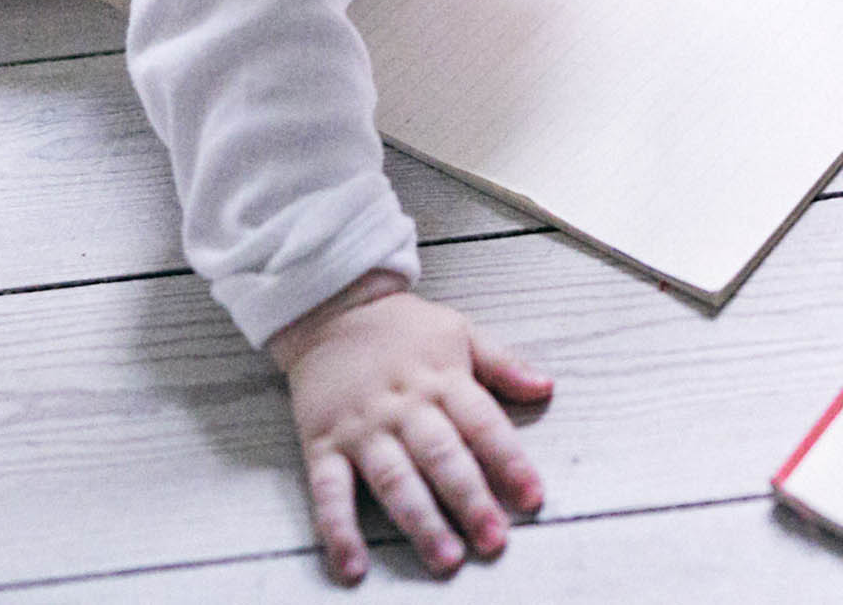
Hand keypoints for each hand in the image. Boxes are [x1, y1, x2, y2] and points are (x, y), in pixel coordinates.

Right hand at [268, 272, 553, 584]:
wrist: (326, 306)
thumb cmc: (398, 327)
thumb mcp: (455, 329)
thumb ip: (501, 361)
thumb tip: (546, 386)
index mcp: (439, 378)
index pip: (481, 422)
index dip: (508, 459)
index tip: (532, 496)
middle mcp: (402, 406)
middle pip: (439, 455)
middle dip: (468, 497)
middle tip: (492, 537)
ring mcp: (361, 427)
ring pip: (393, 477)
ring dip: (419, 518)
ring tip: (445, 556)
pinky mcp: (322, 442)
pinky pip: (329, 489)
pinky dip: (338, 528)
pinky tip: (353, 564)